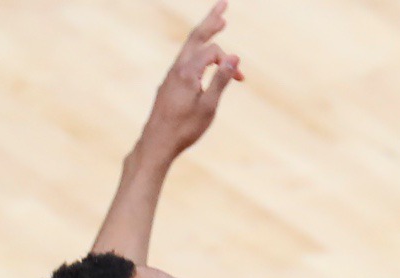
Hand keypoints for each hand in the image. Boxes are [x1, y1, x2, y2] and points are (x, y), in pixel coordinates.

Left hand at [140, 1, 243, 160]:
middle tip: (224, 3)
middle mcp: (177, 68)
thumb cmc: (184, 128)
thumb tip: (235, 56)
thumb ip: (221, 80)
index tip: (242, 80)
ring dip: (205, 33)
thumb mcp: (208, 106)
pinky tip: (204, 54)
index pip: (212, 53)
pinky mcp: (171, 83)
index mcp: (187, 72)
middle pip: (196, 37)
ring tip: (218, 22)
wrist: (157, 142)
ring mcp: (172, 74)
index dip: (230, 62)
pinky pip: (186, 59)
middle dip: (211, 20)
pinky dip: (200, 50)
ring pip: (190, 46)